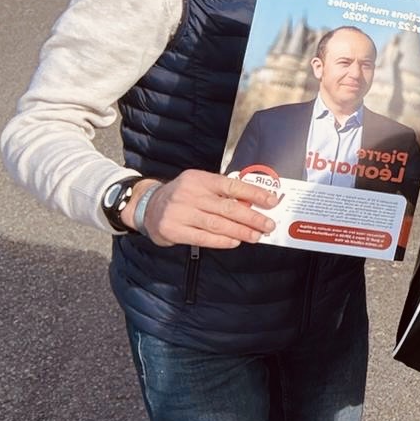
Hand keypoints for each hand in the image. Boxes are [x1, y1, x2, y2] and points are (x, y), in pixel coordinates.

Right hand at [133, 170, 278, 248]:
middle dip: (252, 217)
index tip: (272, 201)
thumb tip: (254, 204)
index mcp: (199, 179)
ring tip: (256, 236)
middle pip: (227, 207)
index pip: (232, 185)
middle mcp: (189, 194)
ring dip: (240, 231)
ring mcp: (180, 212)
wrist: (147, 206)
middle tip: (268, 225)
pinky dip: (222, 241)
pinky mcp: (173, 230)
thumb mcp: (199, 186)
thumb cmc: (183, 196)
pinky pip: (203, 238)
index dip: (254, 194)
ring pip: (217, 224)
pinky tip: (235, 242)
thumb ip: (222, 193)